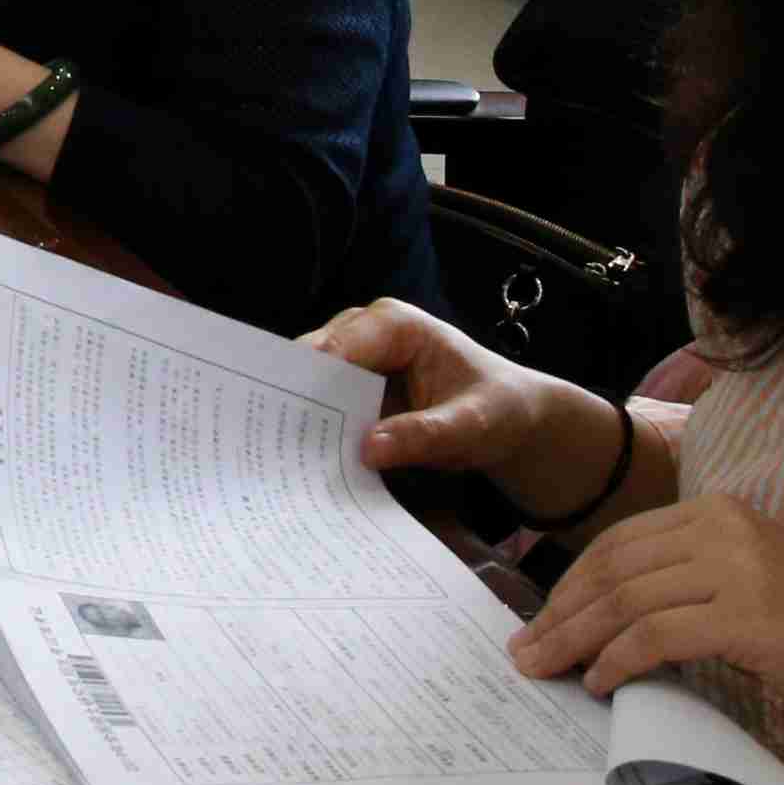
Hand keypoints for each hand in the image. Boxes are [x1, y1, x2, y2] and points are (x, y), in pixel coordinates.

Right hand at [308, 300, 586, 485]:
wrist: (511, 418)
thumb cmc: (497, 409)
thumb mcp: (472, 425)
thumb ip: (425, 435)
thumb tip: (367, 450)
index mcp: (394, 324)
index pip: (337, 348)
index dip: (308, 382)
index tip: (285, 420)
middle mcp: (364, 331)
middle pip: (312, 363)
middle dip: (296, 401)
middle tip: (272, 445)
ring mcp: (355, 359)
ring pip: (309, 385)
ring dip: (301, 419)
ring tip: (284, 458)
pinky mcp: (352, 387)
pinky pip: (322, 406)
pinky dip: (316, 430)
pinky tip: (306, 460)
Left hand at [506, 493, 783, 755]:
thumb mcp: (751, 585)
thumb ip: (689, 583)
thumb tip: (609, 615)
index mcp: (723, 512)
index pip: (621, 542)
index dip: (572, 582)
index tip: (541, 619)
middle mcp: (726, 528)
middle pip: (614, 567)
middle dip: (561, 612)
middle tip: (525, 651)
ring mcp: (738, 569)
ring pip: (626, 601)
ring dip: (576, 641)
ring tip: (548, 671)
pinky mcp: (748, 617)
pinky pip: (656, 636)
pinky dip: (618, 661)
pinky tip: (602, 683)